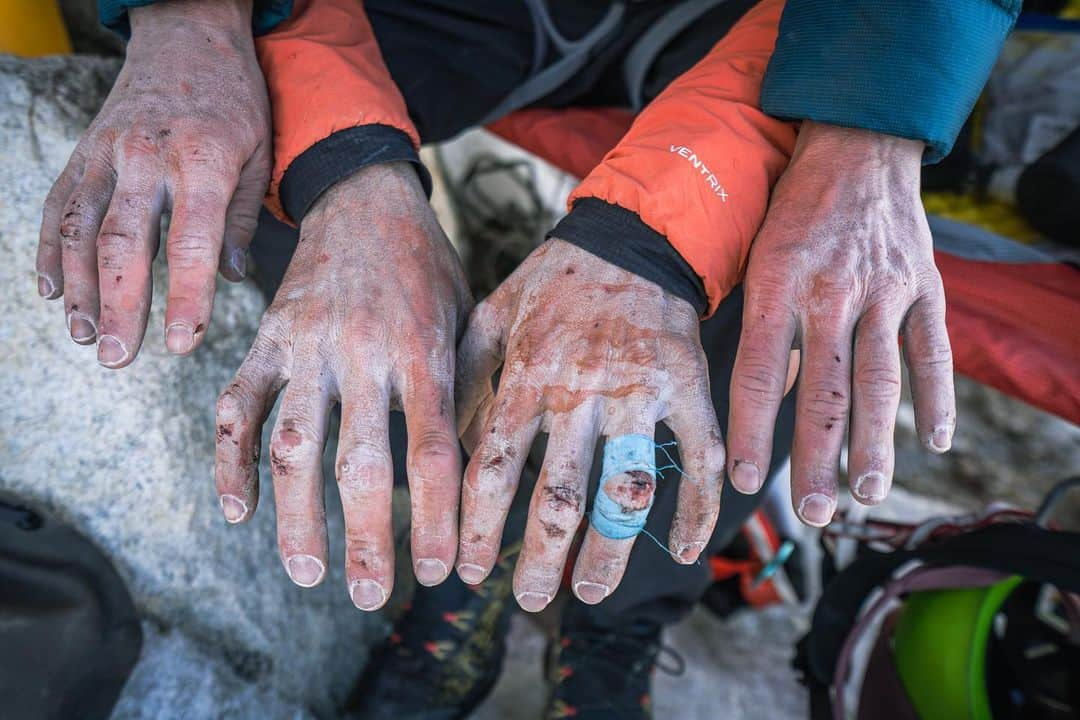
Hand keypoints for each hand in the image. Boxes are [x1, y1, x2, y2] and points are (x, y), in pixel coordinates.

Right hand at [37, 0, 270, 366]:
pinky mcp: (82, 152)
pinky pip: (57, 206)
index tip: (184, 345)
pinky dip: (49, 251)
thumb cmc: (234, 100)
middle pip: (123, 243)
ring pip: (79, 228)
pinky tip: (52, 291)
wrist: (187, 35)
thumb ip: (242, 219)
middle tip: (118, 358)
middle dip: (119, 306)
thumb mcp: (259, 154)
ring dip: (78, 289)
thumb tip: (232, 279)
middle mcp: (145, 158)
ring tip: (84, 336)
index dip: (187, 298)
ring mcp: (105, 154)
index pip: (191, 243)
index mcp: (200, 161)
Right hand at [214, 163, 471, 607]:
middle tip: (371, 595)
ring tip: (305, 572)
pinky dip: (230, 460)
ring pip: (292, 444)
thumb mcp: (465, 318)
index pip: (433, 450)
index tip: (438, 570)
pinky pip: (238, 405)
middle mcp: (362, 353)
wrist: (365, 196)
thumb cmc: (427, 266)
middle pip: (359, 462)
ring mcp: (306, 346)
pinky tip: (238, 510)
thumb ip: (465, 389)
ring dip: (295, 517)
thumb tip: (475, 471)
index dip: (434, 516)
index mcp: (422, 350)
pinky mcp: (265, 337)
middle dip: (365, 538)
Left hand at [454, 240, 724, 610]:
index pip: (493, 469)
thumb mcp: (491, 315)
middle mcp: (582, 392)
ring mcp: (640, 392)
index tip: (469, 571)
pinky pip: (701, 459)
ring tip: (590, 591)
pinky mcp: (688, 388)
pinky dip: (699, 509)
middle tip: (530, 599)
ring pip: (627, 489)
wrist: (631, 238)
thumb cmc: (554, 282)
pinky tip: (685, 549)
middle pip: (559, 496)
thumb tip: (446, 444)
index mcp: (529, 376)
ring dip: (611, 552)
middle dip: (541, 559)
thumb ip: (465, 378)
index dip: (479, 529)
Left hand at [727, 121, 954, 525]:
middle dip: (815, 458)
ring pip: (879, 382)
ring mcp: (884, 290)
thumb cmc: (793, 206)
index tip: (740, 480)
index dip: (748, 431)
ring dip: (874, 444)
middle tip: (811, 512)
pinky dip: (936, 398)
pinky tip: (934, 441)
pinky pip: (932, 352)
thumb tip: (766, 398)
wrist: (857, 144)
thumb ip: (762, 325)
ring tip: (866, 493)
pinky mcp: (923, 285)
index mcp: (776, 283)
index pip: (755, 374)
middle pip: (822, 391)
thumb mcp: (757, 255)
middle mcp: (830, 291)